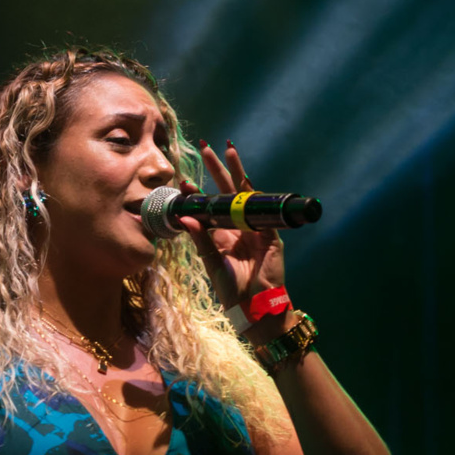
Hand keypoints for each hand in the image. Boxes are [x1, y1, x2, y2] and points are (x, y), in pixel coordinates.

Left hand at [177, 140, 286, 309]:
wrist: (254, 307)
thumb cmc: (232, 289)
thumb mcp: (211, 261)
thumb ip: (199, 238)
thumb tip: (183, 216)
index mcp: (224, 234)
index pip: (211, 206)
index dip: (200, 192)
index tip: (184, 180)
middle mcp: (240, 227)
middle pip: (229, 191)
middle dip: (219, 170)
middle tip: (207, 148)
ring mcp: (256, 228)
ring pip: (246, 194)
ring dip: (237, 172)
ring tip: (229, 151)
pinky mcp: (271, 236)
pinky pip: (262, 211)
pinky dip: (254, 196)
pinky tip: (245, 182)